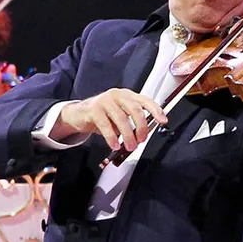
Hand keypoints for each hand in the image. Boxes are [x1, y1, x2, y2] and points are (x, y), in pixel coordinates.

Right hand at [50, 88, 167, 154]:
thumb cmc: (103, 115)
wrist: (80, 114)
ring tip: (129, 146)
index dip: (156, 110)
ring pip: (122, 119)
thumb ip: (132, 122)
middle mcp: (118, 95)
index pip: (145, 101)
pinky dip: (112, 138)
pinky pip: (106, 125)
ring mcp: (105, 101)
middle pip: (135, 110)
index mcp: (127, 96)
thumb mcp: (120, 116)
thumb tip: (143, 135)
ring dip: (127, 136)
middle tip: (141, 140)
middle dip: (141, 127)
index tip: (163, 121)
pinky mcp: (94, 109)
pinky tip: (114, 145)